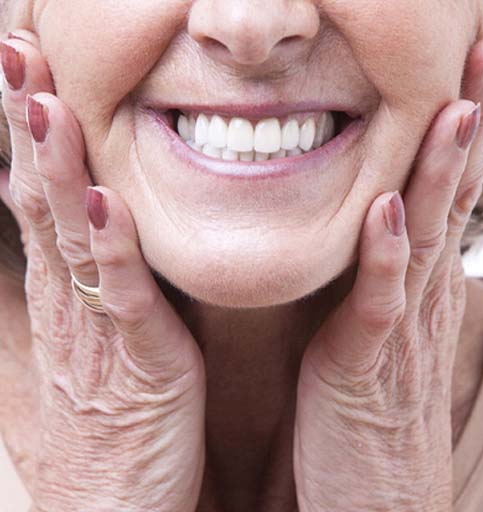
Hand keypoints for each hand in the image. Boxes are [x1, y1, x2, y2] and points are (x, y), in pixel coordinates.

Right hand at [0, 30, 205, 511]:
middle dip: (30, 127)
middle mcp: (67, 302)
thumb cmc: (105, 428)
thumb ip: (85, 291)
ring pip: (70, 236)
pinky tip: (103, 203)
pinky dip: (111, 248)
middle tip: (18, 54)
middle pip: (42, 200)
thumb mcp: (88, 350)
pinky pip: (122, 296)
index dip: (29, 139)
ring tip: (44, 102)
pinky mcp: (137, 361)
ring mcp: (95, 331)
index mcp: (62, 295)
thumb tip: (81, 237)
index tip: (26, 79)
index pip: (37, 201)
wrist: (111, 509)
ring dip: (57, 169)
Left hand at [293, 35, 482, 510]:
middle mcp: (418, 296)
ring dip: (440, 172)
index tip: (470, 70)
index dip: (459, 132)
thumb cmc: (368, 409)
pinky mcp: (366, 365)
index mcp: (415, 285)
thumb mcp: (376, 328)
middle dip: (470, 124)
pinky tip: (389, 209)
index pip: (443, 193)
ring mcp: (398, 330)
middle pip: (449, 197)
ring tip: (456, 106)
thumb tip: (378, 227)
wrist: (376, 496)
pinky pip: (378, 301)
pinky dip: (385, 255)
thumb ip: (379, 278)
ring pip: (425, 237)